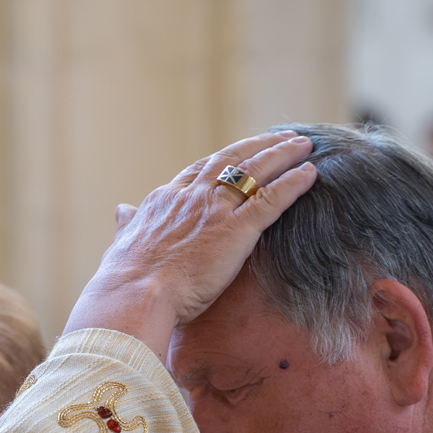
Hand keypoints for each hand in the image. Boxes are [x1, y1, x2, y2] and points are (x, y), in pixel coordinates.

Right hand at [66, 132, 317, 353]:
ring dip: (282, 155)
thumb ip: (128, 223)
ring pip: (255, 171)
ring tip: (303, 145)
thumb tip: (122, 209)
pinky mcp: (236, 230)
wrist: (135, 295)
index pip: (200, 171)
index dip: (224, 160)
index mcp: (165, 199)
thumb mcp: (122, 242)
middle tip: (282, 137)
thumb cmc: (126, 280)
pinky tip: (310, 173)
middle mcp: (192, 196)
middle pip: (231, 160)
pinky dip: (293, 183)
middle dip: (259, 146)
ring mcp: (215, 210)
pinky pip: (271, 199)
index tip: (241, 152)